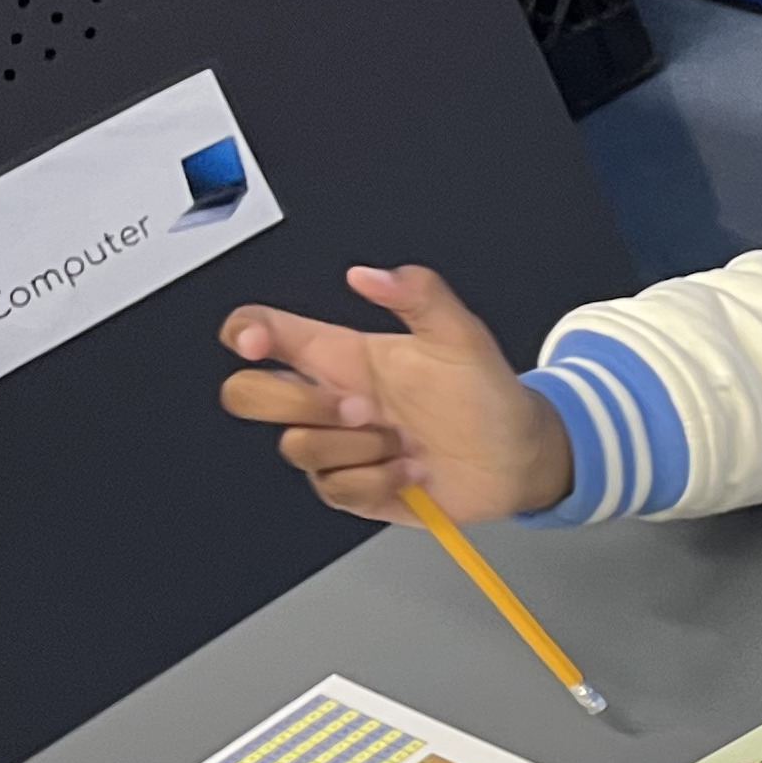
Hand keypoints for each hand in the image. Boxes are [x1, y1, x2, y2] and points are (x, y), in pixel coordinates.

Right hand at [217, 265, 573, 523]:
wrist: (518, 457)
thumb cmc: (486, 395)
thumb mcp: (461, 336)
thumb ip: (420, 294)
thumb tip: (367, 274)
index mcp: (341, 356)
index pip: (262, 331)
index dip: (243, 331)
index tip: (256, 342)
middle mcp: (330, 399)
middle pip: (248, 395)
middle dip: (297, 403)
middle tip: (362, 408)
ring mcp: (337, 445)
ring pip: (297, 447)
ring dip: (361, 447)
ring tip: (407, 441)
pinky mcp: (352, 487)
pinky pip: (334, 488)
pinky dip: (379, 481)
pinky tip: (411, 470)